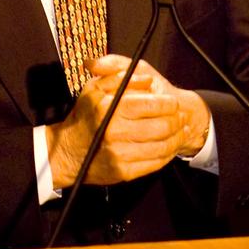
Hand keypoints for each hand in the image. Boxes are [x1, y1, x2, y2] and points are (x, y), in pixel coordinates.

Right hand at [46, 55, 211, 187]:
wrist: (66, 152)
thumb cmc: (84, 116)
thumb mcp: (94, 88)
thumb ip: (118, 76)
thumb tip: (146, 80)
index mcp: (110, 107)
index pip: (151, 104)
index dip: (168, 103)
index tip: (173, 101)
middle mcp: (115, 131)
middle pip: (161, 126)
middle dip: (177, 120)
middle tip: (181, 116)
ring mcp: (120, 154)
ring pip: (162, 146)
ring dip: (177, 138)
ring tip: (182, 131)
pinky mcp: (123, 172)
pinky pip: (154, 163)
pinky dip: (167, 155)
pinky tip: (171, 147)